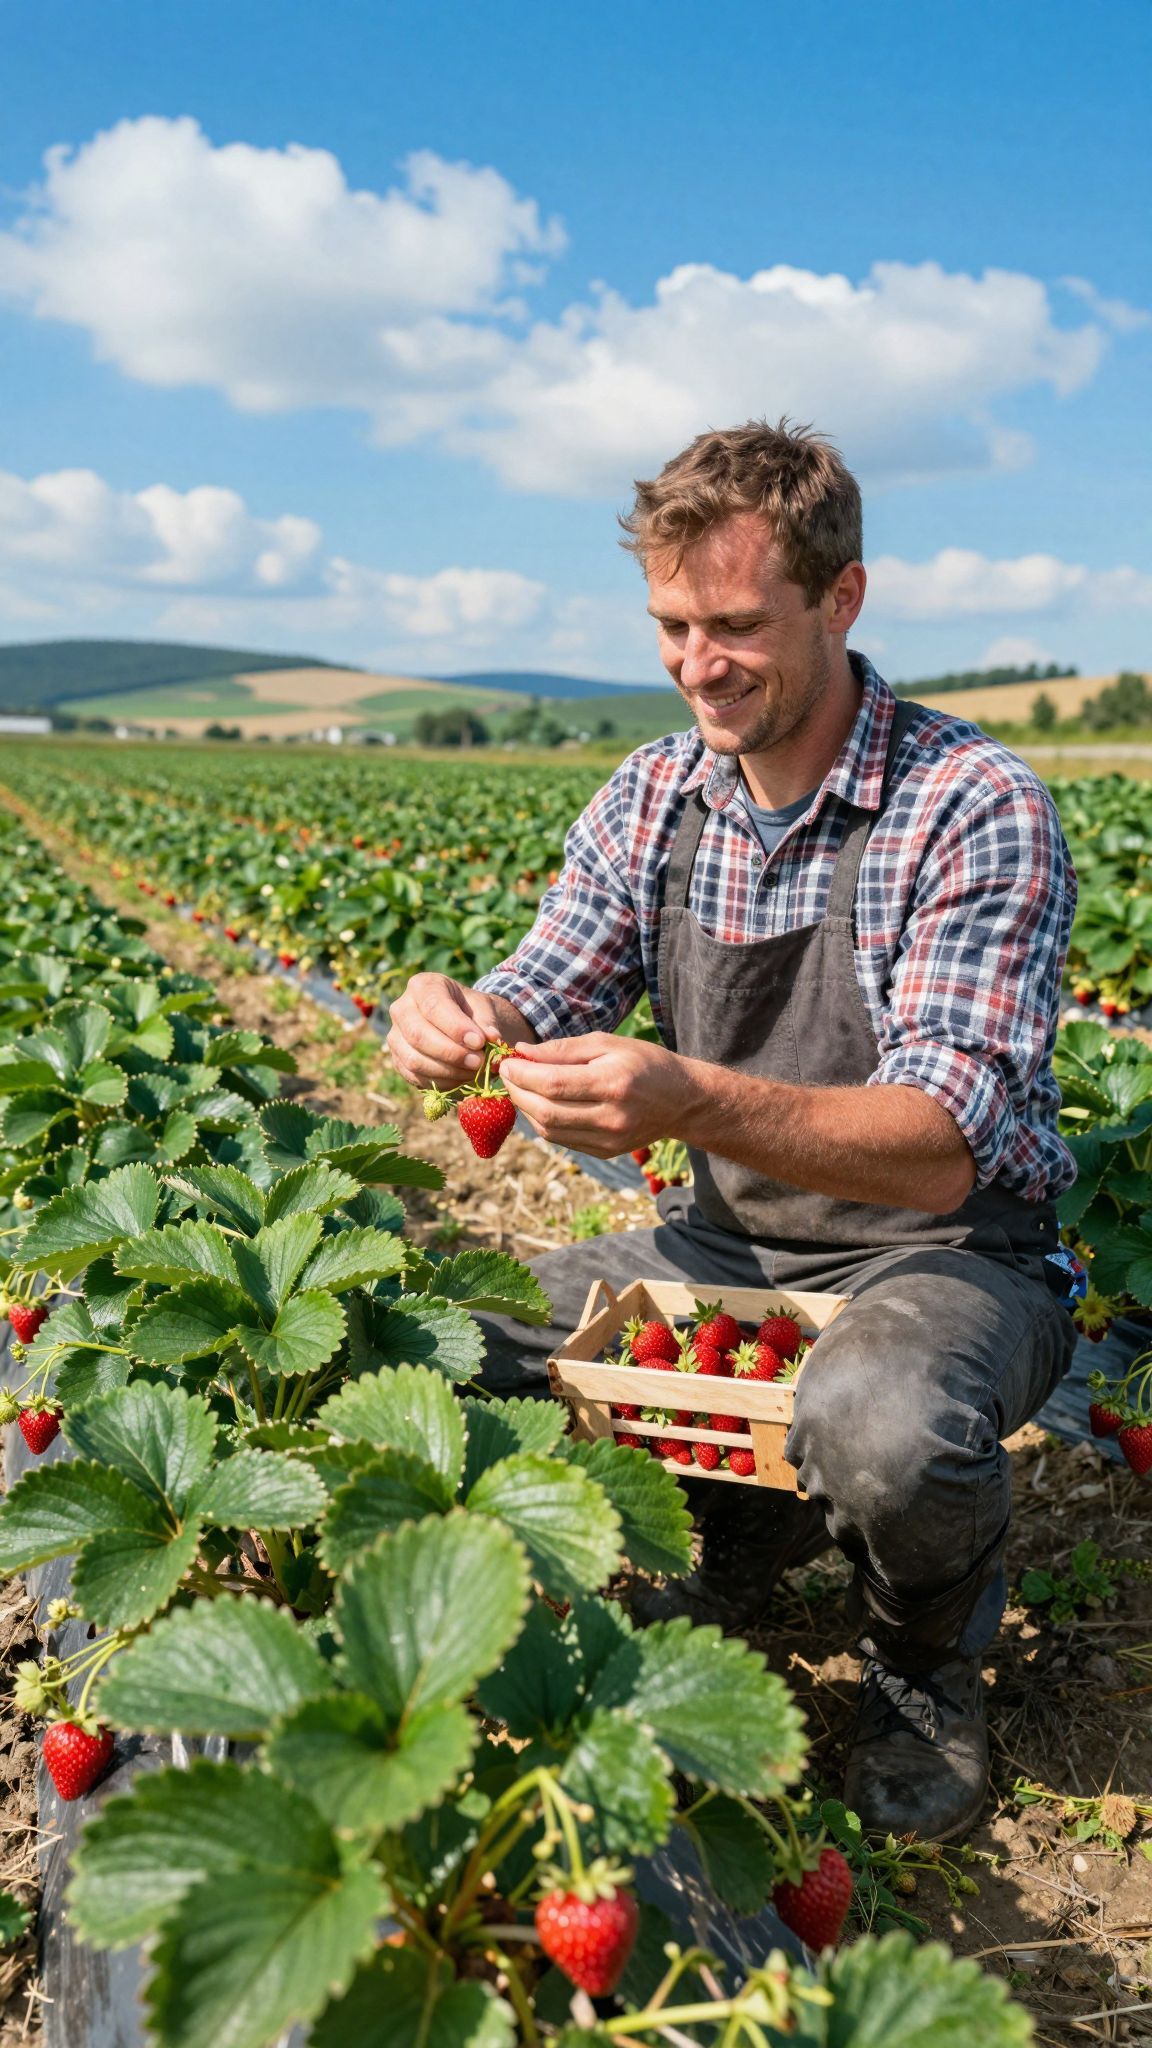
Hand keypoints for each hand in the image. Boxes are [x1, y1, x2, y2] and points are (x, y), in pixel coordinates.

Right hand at [387, 974, 515, 1089]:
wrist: (462, 1026)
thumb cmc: (471, 1012)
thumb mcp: (483, 1008)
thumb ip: (487, 1022)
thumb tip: (491, 1038)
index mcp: (421, 985)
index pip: (433, 1006)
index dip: (455, 1027)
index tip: (479, 1042)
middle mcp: (401, 1009)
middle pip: (418, 1035)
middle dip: (451, 1053)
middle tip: (479, 1062)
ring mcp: (395, 1037)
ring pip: (414, 1060)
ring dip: (448, 1071)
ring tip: (475, 1071)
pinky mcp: (398, 1061)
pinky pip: (416, 1077)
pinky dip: (442, 1082)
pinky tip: (463, 1078)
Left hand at [499, 1033, 697, 1157]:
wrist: (681, 1100)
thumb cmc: (643, 1063)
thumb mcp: (607, 1043)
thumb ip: (563, 1049)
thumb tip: (522, 1052)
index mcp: (613, 1083)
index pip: (553, 1084)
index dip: (522, 1075)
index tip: (506, 1062)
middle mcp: (611, 1117)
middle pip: (546, 1111)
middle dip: (518, 1092)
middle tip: (507, 1075)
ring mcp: (608, 1140)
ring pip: (549, 1130)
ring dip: (526, 1109)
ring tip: (522, 1088)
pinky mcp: (605, 1152)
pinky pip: (562, 1140)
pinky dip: (543, 1122)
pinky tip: (541, 1104)